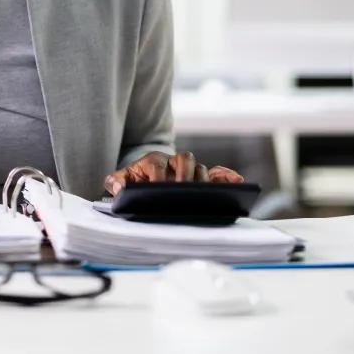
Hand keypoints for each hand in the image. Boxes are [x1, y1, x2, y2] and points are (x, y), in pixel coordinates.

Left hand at [103, 151, 243, 195]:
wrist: (145, 177)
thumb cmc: (135, 181)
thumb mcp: (122, 180)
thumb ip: (116, 182)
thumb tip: (117, 187)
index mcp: (153, 161)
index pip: (157, 165)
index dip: (158, 178)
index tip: (158, 191)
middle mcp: (173, 161)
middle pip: (185, 159)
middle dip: (185, 174)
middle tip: (183, 191)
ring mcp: (188, 169)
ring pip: (201, 168)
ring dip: (203, 180)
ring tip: (205, 194)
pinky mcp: (202, 176)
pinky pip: (218, 173)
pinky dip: (227, 176)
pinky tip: (237, 182)